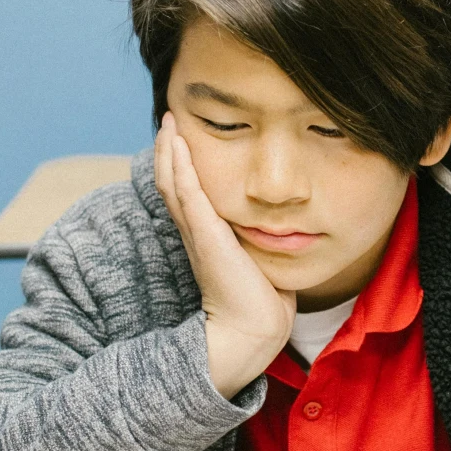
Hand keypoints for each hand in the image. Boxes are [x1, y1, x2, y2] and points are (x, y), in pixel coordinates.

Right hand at [154, 113, 294, 397]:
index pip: (187, 195)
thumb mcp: (260, 261)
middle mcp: (196, 233)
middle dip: (169, 152)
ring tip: (168, 122)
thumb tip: (281, 231)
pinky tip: (175, 141)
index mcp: (207, 238)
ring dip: (168, 151)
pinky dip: (178, 165)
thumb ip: (262, 243)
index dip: (182, 168)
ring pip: (173, 183)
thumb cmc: (263, 302)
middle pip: (172, 184)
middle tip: (169, 120)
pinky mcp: (206, 234)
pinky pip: (186, 192)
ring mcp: (198, 232)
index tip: (182, 141)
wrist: (255, 330)